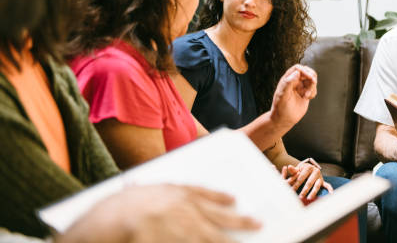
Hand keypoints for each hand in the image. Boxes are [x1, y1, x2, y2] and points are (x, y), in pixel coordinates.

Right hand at [58, 184, 260, 242]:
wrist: (109, 225)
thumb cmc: (118, 208)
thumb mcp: (140, 191)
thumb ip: (158, 192)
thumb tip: (157, 188)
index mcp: (177, 193)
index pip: (205, 194)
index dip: (221, 197)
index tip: (234, 199)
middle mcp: (186, 211)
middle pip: (220, 217)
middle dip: (241, 221)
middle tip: (258, 223)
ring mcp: (185, 232)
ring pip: (214, 238)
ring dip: (229, 241)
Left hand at [270, 64, 317, 127]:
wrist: (284, 119)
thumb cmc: (280, 108)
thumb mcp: (283, 95)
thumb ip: (288, 83)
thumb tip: (297, 72)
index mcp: (287, 79)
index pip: (298, 68)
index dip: (305, 71)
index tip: (310, 77)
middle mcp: (294, 81)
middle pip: (307, 72)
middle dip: (311, 77)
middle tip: (313, 82)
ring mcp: (300, 87)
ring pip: (311, 80)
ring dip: (312, 87)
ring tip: (307, 96)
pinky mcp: (305, 93)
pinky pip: (313, 88)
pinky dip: (313, 92)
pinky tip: (307, 98)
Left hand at [281, 163, 331, 199]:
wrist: (309, 167)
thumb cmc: (302, 170)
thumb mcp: (298, 169)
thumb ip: (294, 170)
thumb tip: (289, 167)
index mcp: (308, 168)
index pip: (302, 177)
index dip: (297, 184)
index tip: (292, 190)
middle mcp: (315, 171)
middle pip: (309, 182)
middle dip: (304, 190)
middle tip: (300, 196)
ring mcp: (320, 177)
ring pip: (317, 185)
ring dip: (313, 192)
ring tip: (309, 198)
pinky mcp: (323, 181)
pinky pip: (327, 185)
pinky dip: (330, 189)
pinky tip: (331, 193)